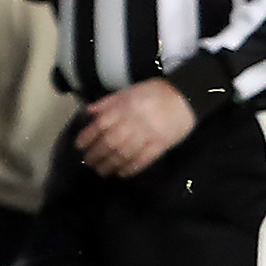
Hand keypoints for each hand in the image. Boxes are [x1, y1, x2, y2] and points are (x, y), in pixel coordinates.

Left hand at [77, 79, 194, 176]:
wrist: (186, 96)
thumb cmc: (155, 92)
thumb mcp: (128, 91)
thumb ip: (108, 102)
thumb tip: (88, 112)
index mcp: (124, 108)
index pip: (100, 125)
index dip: (87, 137)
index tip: (79, 146)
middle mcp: (132, 122)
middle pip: (110, 142)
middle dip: (96, 155)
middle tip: (88, 163)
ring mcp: (147, 135)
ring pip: (124, 154)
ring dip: (110, 164)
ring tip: (102, 171)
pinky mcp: (160, 145)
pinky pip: (143, 160)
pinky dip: (131, 168)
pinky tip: (122, 173)